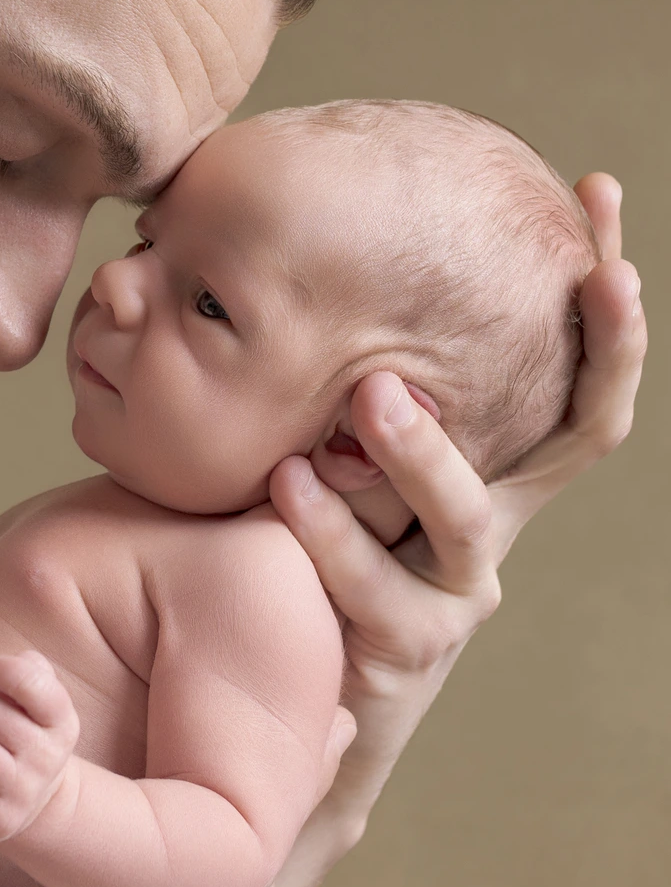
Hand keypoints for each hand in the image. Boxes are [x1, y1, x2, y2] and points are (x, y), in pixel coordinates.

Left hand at [267, 173, 644, 886]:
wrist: (280, 693)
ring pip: (470, 518)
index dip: (591, 285)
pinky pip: (376, 589)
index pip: (562, 361)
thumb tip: (285, 225)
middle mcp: (493, 519)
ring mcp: (458, 588)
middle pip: (583, 432)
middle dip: (605, 347)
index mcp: (485, 458)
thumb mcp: (325, 439)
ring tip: (373, 391)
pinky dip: (332, 535)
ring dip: (426, 453)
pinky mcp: (404, 647)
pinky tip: (287, 483)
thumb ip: (328, 363)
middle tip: (593, 274)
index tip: (595, 192)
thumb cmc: (292, 539)